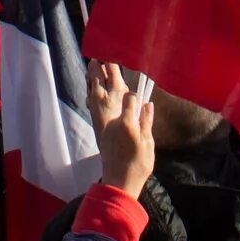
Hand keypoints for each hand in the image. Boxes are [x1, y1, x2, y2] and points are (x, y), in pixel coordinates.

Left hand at [89, 61, 155, 198]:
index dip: (133, 94)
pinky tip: (91, 89)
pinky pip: (93, 108)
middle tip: (102, 57)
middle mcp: (112, 121)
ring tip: (92, 66)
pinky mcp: (100, 131)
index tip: (136, 92)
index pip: (130, 98)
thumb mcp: (148, 144)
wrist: (120, 183)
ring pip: (96, 98)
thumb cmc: (138, 165)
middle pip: (107, 92)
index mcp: (127, 124)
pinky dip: (92, 95)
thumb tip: (147, 105)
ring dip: (94, 82)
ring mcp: (104, 126)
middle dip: (105, 75)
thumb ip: (146, 122)